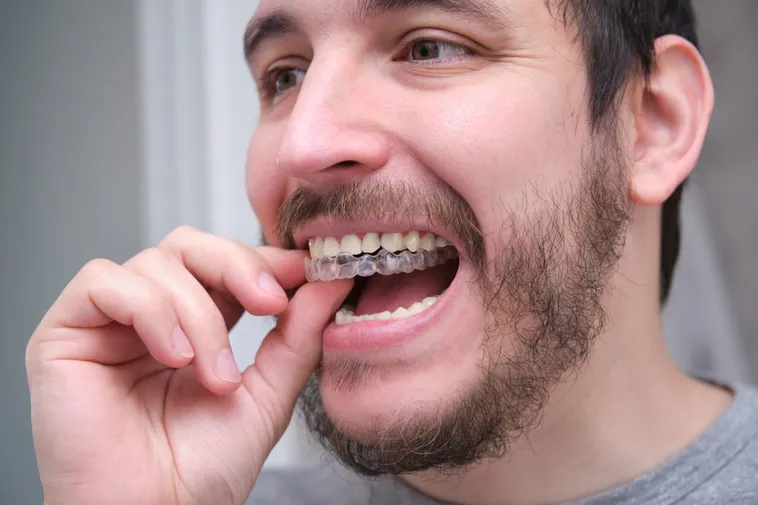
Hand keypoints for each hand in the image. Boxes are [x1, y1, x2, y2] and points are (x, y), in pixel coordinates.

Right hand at [26, 226, 350, 504]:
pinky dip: (152, 312)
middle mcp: (150, 315)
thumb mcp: (268, 393)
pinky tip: (173, 357)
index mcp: (195, 323)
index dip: (262, 257)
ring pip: (156, 263)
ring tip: (215, 375)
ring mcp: (107, 322)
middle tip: (269, 303)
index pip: (224, 262)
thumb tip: (329, 280)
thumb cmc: (202, 470)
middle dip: (237, 266)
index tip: (303, 268)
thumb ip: (298, 335)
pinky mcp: (65, 332)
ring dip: (200, 315)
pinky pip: (104, 282)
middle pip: (189, 245)